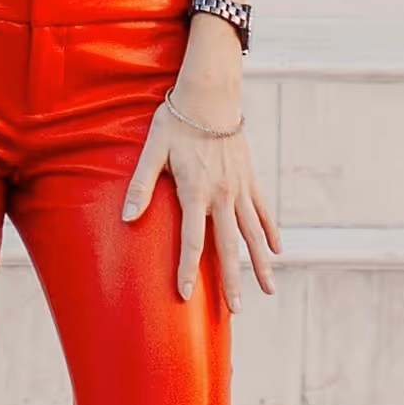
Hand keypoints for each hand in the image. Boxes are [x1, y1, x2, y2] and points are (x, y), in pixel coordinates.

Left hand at [122, 89, 278, 306]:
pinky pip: (263, 210)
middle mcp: (222, 194)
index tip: (187, 296)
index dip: (188, 270)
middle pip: (229, 245)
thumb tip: (126, 217)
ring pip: (253, 233)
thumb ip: (141, 185)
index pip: (192, 240)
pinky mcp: (250, 177)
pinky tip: (277, 250)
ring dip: (260, 264)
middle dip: (233, 280)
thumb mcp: (153, 150)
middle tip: (237, 311)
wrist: (211, 94)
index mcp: (196, 190)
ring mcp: (240, 187)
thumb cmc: (176, 121)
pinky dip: (270, 231)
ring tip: (268, 291)